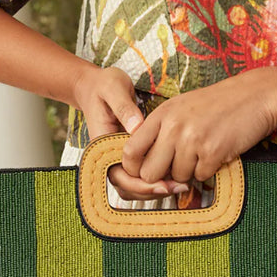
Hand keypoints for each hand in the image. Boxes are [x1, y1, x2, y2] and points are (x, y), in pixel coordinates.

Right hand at [72, 65, 189, 200]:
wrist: (96, 86)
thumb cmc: (104, 85)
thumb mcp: (113, 88)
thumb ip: (124, 107)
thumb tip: (137, 128)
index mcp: (102, 144)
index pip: (119, 175)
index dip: (141, 184)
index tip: (163, 184)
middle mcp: (108, 156)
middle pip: (128, 187)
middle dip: (152, 191)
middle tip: (179, 187)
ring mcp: (118, 158)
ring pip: (134, 186)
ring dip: (155, 190)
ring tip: (180, 185)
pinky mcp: (129, 156)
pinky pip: (140, 176)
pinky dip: (156, 181)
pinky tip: (175, 176)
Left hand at [121, 69, 276, 184]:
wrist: (258, 95)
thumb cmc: (220, 103)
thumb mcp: (183, 107)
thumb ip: (162, 129)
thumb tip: (146, 163)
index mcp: (162, 114)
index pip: (130, 150)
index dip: (134, 168)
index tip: (145, 171)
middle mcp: (173, 126)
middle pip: (150, 173)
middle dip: (163, 177)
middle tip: (178, 169)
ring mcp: (192, 139)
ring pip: (178, 177)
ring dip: (191, 172)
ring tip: (204, 151)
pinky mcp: (212, 152)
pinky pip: (201, 176)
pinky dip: (209, 170)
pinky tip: (219, 151)